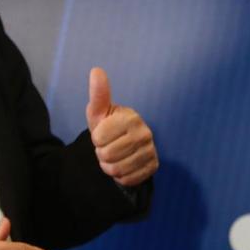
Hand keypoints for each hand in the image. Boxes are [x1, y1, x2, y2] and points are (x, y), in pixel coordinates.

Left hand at [85, 67, 158, 186]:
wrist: (126, 146)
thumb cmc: (109, 127)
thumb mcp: (100, 112)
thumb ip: (99, 94)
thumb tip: (96, 70)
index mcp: (130, 117)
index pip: (98, 139)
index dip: (96, 139)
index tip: (103, 134)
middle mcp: (144, 133)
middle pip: (106, 156)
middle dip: (102, 154)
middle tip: (109, 147)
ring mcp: (151, 150)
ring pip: (116, 170)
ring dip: (109, 167)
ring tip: (115, 156)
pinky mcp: (154, 166)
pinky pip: (127, 180)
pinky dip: (121, 177)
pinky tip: (124, 165)